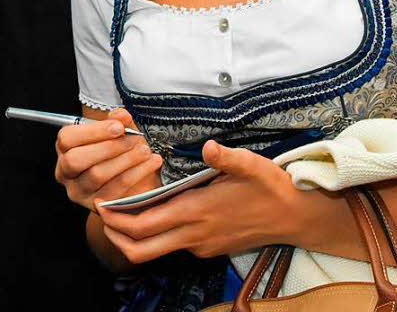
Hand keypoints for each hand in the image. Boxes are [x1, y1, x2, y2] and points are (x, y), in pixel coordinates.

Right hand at [54, 108, 162, 211]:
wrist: (133, 181)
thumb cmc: (120, 152)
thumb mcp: (118, 133)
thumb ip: (117, 120)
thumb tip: (121, 115)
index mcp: (65, 149)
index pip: (67, 139)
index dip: (93, 132)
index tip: (119, 127)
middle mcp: (65, 172)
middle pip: (76, 159)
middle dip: (108, 148)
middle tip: (133, 140)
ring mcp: (79, 192)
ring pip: (97, 175)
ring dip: (125, 160)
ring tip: (145, 150)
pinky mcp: (96, 206)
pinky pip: (115, 191)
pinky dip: (136, 175)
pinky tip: (150, 164)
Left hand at [95, 140, 318, 263]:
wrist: (297, 218)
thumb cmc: (271, 188)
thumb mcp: (251, 166)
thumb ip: (226, 158)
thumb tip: (208, 146)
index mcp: (196, 212)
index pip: (143, 226)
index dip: (116, 220)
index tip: (99, 205)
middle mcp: (194, 234)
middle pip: (141, 249)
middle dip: (115, 235)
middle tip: (101, 214)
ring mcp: (201, 244)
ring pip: (156, 249)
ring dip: (134, 236)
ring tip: (121, 211)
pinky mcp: (209, 247)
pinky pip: (174, 245)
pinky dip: (156, 233)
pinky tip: (153, 212)